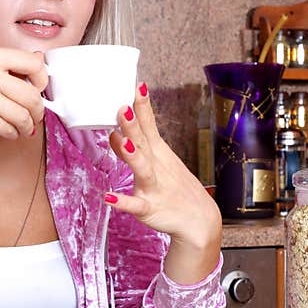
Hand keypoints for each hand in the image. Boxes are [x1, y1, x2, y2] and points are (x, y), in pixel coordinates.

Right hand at [0, 47, 48, 172]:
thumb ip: (3, 64)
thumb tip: (38, 60)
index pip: (32, 63)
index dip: (41, 79)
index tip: (38, 89)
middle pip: (32, 94)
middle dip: (37, 110)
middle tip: (34, 116)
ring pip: (24, 115)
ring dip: (27, 125)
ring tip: (22, 128)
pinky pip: (10, 130)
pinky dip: (12, 134)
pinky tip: (5, 132)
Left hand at [104, 82, 221, 283]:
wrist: (199, 221)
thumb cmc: (174, 187)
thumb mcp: (159, 160)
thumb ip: (137, 144)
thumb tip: (116, 131)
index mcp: (157, 153)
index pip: (149, 126)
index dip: (143, 107)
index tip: (137, 86)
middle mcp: (155, 166)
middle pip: (143, 143)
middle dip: (133, 125)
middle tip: (123, 107)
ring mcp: (153, 187)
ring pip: (141, 169)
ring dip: (131, 155)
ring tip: (120, 141)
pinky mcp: (149, 208)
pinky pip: (135, 205)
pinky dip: (123, 202)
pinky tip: (108, 197)